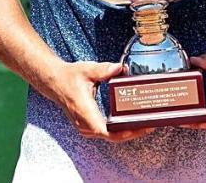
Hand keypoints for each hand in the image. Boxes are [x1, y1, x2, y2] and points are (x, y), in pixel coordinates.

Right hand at [39, 60, 153, 141]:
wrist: (55, 82)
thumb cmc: (69, 77)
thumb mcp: (87, 70)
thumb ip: (104, 70)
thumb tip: (120, 68)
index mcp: (85, 112)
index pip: (106, 131)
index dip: (124, 132)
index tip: (139, 128)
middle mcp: (85, 124)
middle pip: (112, 136)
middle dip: (132, 132)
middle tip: (149, 124)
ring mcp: (85, 127)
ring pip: (110, 136)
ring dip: (127, 132)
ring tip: (143, 124)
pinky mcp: (87, 127)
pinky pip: (106, 133)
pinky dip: (119, 130)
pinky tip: (129, 124)